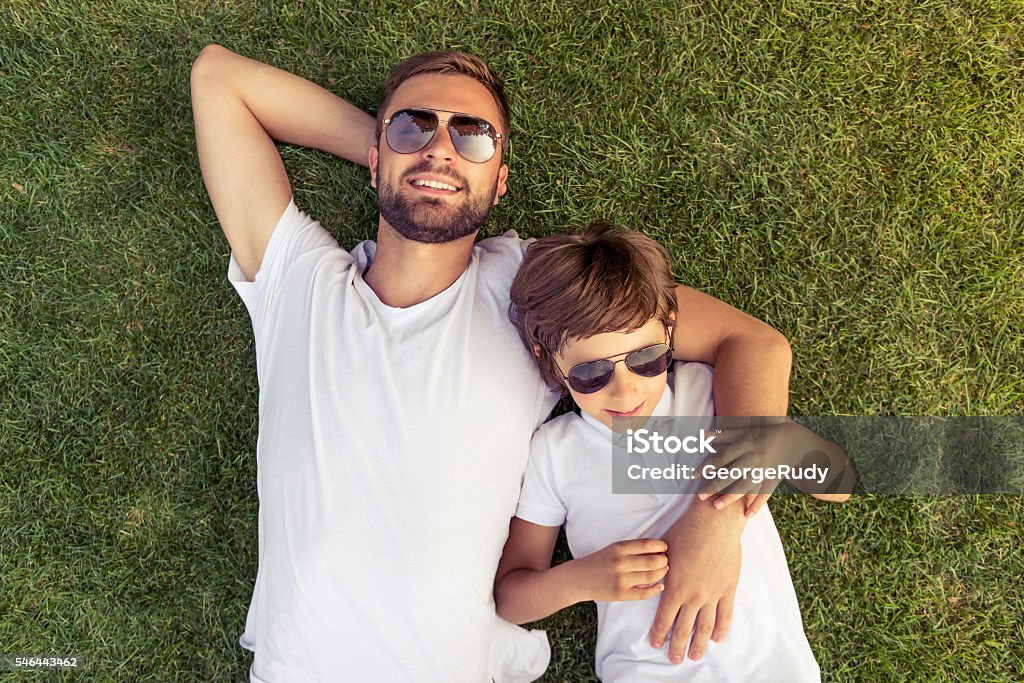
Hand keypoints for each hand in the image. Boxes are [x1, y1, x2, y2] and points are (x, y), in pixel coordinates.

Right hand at [569, 538, 668, 602]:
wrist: (579, 578)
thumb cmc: (600, 561)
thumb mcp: (614, 548)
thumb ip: (633, 549)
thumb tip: (659, 551)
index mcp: (619, 548)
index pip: (647, 545)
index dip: (661, 546)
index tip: (665, 548)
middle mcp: (620, 563)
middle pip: (653, 561)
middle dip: (664, 561)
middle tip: (666, 561)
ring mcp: (621, 580)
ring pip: (651, 577)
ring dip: (662, 573)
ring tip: (664, 571)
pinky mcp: (621, 594)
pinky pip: (645, 593)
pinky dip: (656, 589)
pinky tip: (660, 586)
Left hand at [652, 511, 740, 662]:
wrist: (713, 523)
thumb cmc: (686, 532)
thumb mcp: (664, 551)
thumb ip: (659, 569)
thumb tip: (651, 578)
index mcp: (674, 587)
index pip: (663, 618)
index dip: (658, 633)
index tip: (655, 643)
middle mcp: (692, 596)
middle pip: (683, 629)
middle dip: (676, 646)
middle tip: (674, 659)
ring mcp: (712, 594)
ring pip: (704, 627)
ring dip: (698, 644)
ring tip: (694, 655)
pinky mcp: (727, 589)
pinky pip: (725, 615)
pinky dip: (722, 629)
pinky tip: (717, 639)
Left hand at [697, 422, 797, 513]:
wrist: (795, 439)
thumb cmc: (765, 434)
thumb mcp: (744, 430)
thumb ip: (723, 435)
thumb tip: (703, 435)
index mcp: (744, 444)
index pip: (721, 458)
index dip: (707, 467)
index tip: (694, 476)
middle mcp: (752, 457)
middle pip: (730, 474)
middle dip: (714, 486)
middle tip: (699, 497)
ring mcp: (764, 468)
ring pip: (745, 485)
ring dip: (730, 497)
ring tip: (716, 507)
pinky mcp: (775, 477)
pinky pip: (765, 493)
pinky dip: (757, 504)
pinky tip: (747, 515)